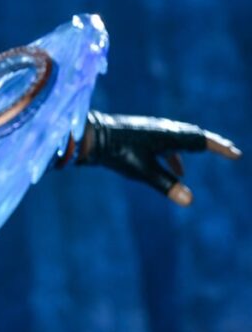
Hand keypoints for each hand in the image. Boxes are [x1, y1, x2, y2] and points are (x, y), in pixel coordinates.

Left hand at [76, 111, 240, 204]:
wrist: (95, 137)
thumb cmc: (119, 153)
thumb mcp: (144, 173)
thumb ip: (167, 185)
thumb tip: (190, 201)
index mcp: (170, 136)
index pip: (203, 142)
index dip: (221, 149)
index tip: (236, 155)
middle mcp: (166, 130)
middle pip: (197, 137)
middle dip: (214, 145)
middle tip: (230, 151)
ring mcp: (155, 132)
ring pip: (183, 140)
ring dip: (197, 149)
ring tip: (208, 158)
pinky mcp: (145, 135)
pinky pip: (169, 145)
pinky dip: (178, 156)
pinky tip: (178, 170)